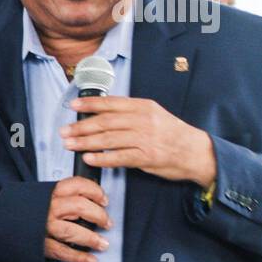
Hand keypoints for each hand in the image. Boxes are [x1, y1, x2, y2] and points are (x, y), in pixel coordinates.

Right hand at [44, 176, 111, 261]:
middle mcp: (47, 208)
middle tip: (106, 223)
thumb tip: (86, 199)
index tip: (103, 200)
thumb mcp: (37, 195)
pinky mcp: (39, 244)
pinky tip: (90, 260)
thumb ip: (60, 196)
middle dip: (99, 215)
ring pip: (72, 230)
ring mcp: (43, 227)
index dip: (95, 192)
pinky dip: (78, 257)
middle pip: (79, 207)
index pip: (77, 185)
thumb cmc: (19, 210)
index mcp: (48, 193)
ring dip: (91, 238)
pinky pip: (62, 251)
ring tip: (103, 244)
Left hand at [62, 96, 216, 187]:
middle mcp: (143, 120)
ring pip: (109, 139)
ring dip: (86, 142)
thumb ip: (130, 113)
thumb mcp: (154, 115)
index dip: (90, 104)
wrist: (196, 152)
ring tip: (70, 145)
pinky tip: (89, 158)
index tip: (73, 106)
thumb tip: (102, 113)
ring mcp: (145, 139)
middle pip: (105, 122)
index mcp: (143, 107)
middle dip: (81, 127)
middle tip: (64, 131)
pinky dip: (102, 158)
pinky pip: (119, 157)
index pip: (111, 103)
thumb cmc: (172, 133)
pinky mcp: (147, 157)